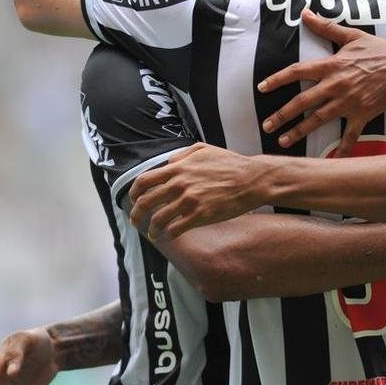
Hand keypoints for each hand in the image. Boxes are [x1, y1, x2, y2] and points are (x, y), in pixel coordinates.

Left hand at [130, 143, 268, 238]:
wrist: (251, 180)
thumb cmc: (230, 164)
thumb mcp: (203, 149)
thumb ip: (182, 155)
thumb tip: (168, 163)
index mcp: (178, 168)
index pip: (144, 181)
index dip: (134, 193)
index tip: (134, 200)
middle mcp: (179, 184)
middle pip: (145, 202)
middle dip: (136, 215)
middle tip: (136, 222)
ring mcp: (189, 201)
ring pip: (158, 219)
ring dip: (152, 229)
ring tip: (153, 234)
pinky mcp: (200, 216)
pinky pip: (176, 229)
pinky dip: (169, 234)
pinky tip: (170, 235)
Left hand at [258, 10, 385, 156]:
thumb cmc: (380, 49)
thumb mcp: (352, 35)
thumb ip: (326, 27)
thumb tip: (305, 13)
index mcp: (332, 65)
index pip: (297, 71)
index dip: (278, 80)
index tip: (262, 88)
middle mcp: (337, 84)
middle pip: (303, 101)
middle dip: (282, 114)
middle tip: (266, 124)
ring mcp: (350, 101)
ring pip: (319, 119)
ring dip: (299, 131)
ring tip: (283, 141)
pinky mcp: (364, 114)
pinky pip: (350, 135)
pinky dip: (341, 149)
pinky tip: (331, 160)